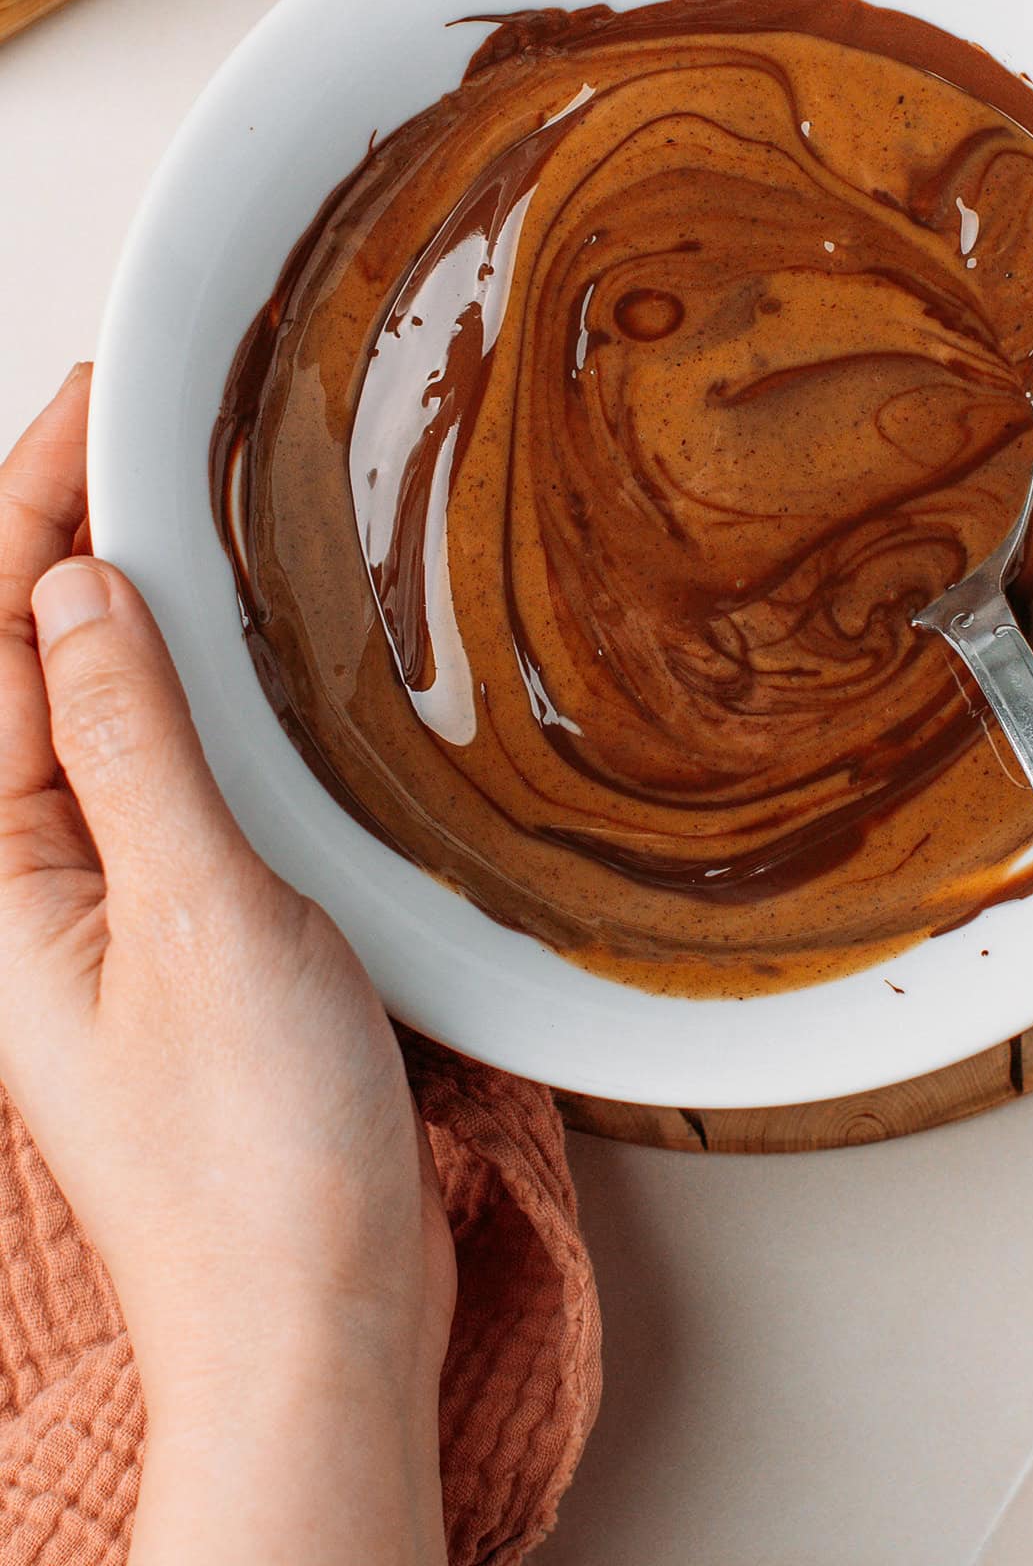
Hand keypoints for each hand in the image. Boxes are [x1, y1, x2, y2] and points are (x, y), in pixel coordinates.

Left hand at [0, 369, 454, 1565]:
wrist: (317, 1322)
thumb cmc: (253, 1160)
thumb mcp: (198, 920)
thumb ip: (132, 747)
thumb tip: (78, 593)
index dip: (32, 501)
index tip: (101, 397)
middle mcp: (29, 882)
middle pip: (25, 658)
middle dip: (63, 524)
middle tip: (145, 413)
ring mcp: (98, 906)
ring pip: (91, 706)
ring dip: (126, 595)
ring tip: (186, 494)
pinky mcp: (173, 929)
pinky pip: (153, 768)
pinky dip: (183, 683)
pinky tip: (236, 651)